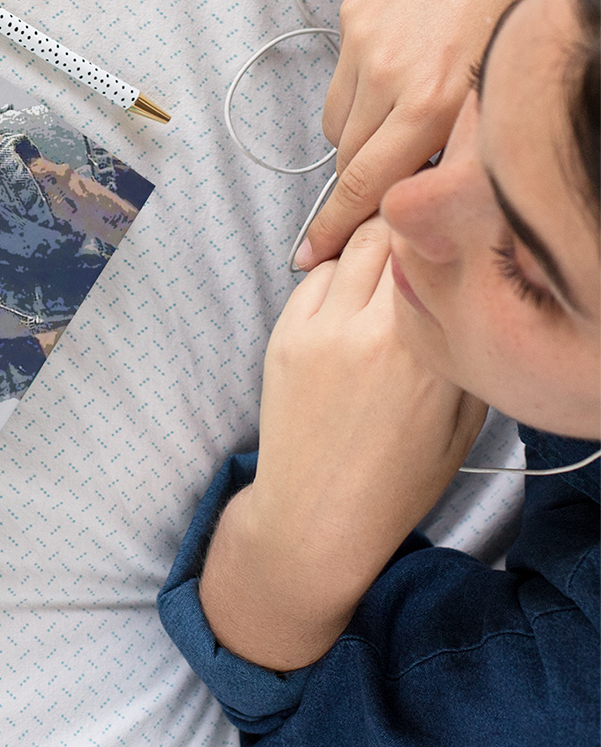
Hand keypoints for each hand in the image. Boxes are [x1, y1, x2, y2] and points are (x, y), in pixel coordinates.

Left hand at [201, 217, 486, 670]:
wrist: (318, 513)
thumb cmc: (399, 476)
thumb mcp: (463, 417)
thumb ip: (464, 343)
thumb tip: (464, 284)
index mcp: (425, 349)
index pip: (430, 246)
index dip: (439, 234)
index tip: (445, 240)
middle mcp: (368, 331)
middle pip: (384, 233)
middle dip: (402, 233)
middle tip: (413, 254)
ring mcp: (318, 331)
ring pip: (347, 251)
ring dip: (366, 255)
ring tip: (380, 289)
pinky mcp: (282, 337)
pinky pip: (312, 281)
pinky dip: (332, 282)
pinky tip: (346, 313)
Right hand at [299, 0, 600, 268]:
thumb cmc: (525, 20)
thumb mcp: (494, 103)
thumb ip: (448, 152)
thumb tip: (414, 195)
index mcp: (431, 101)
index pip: (365, 183)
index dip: (334, 226)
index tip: (307, 254)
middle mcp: (389, 72)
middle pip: (347, 158)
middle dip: (358, 182)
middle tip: (371, 196)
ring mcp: (365, 40)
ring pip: (337, 123)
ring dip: (357, 138)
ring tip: (397, 123)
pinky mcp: (354, 14)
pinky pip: (340, 80)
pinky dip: (360, 93)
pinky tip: (396, 74)